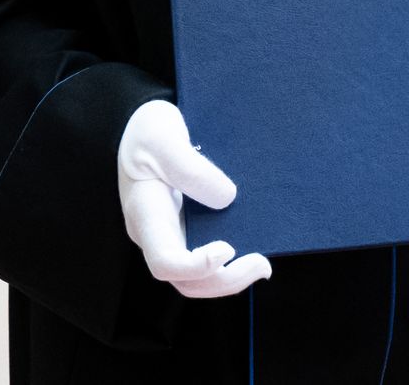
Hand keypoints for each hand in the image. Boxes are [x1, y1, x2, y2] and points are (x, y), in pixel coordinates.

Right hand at [116, 99, 271, 297]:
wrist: (146, 126)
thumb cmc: (149, 130)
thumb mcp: (162, 136)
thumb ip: (189, 167)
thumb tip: (226, 198)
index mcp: (145, 215)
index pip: (164, 262)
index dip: (196, 267)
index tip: (227, 249)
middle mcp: (155, 234)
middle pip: (184, 281)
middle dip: (224, 281)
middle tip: (263, 264)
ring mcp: (170, 234)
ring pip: (196, 278)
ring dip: (230, 278)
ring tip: (263, 263)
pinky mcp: (186, 228)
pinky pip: (205, 259)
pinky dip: (229, 262)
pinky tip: (255, 244)